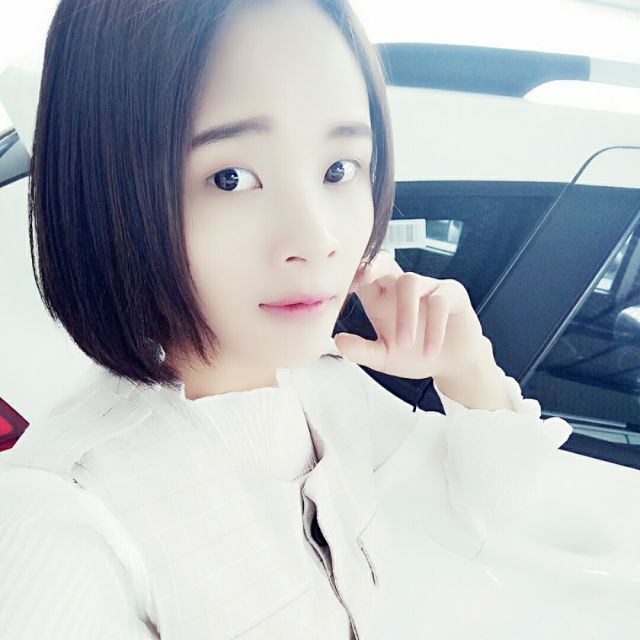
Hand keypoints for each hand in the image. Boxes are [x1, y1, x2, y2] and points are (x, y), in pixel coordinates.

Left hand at [335, 251, 489, 379]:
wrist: (452, 365)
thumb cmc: (414, 356)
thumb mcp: (384, 358)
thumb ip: (362, 351)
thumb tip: (337, 341)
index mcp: (380, 298)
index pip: (362, 277)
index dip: (350, 276)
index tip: (336, 286)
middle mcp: (401, 287)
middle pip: (384, 262)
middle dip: (372, 266)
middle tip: (361, 279)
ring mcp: (427, 286)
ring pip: (410, 282)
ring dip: (406, 314)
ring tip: (405, 345)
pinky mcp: (451, 293)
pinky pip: (439, 300)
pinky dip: (434, 327)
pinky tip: (430, 350)